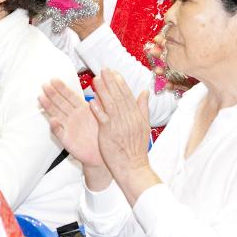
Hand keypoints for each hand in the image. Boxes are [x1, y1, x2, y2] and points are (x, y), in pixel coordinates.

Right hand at [38, 79, 101, 168]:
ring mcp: (68, 127)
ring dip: (49, 106)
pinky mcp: (67, 140)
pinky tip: (53, 121)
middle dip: (52, 94)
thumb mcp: (105, 116)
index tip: (54, 80)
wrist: (103, 154)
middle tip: (44, 85)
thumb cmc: (104, 135)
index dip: (62, 88)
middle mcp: (73, 117)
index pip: (70, 96)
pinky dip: (56, 127)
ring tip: (42, 98)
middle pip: (60, 103)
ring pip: (56, 114)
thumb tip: (100, 90)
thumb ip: (100, 103)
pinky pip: (60, 133)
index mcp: (82, 110)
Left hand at [91, 69, 154, 189]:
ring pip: (110, 104)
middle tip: (103, 69)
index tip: (113, 72)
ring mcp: (119, 125)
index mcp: (137, 116)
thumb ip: (143, 107)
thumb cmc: (136, 148)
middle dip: (111, 82)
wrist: (133, 167)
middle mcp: (129, 118)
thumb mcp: (143, 126)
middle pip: (119, 96)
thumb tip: (145, 91)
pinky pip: (103, 119)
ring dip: (103, 91)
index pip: (128, 95)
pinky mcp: (109, 133)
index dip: (120, 82)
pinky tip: (91, 100)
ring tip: (95, 79)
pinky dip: (98, 109)